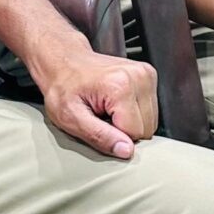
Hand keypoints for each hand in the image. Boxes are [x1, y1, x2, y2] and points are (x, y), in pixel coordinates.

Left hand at [35, 49, 159, 157]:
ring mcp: (146, 74)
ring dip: (130, 121)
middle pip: (147, 128)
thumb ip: (99, 136)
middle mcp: (139, 76)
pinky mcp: (149, 75)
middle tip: (102, 116)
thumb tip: (126, 151)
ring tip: (108, 109)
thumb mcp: (70, 117)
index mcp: (121, 86)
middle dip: (124, 130)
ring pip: (151, 121)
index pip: (135, 133)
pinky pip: (150, 110)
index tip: (97, 123)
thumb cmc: (63, 87)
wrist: (64, 62)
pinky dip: (134, 112)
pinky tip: (116, 103)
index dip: (114, 136)